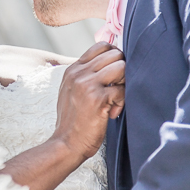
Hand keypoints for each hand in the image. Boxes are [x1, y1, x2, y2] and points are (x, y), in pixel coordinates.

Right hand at [52, 42, 124, 159]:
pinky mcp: (97, 98)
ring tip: (115, 98)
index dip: (114, 56)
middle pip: (115, 54)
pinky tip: (112, 113)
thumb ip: (85, 75)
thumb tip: (111, 63)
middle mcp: (78, 73)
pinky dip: (121, 102)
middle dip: (122, 70)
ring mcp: (87, 84)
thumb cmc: (74, 120)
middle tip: (116, 88)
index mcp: (73, 69)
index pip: (101, 47)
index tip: (115, 73)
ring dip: (123, 83)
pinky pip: (122, 90)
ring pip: (121, 67)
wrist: (66, 142)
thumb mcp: (71, 91)